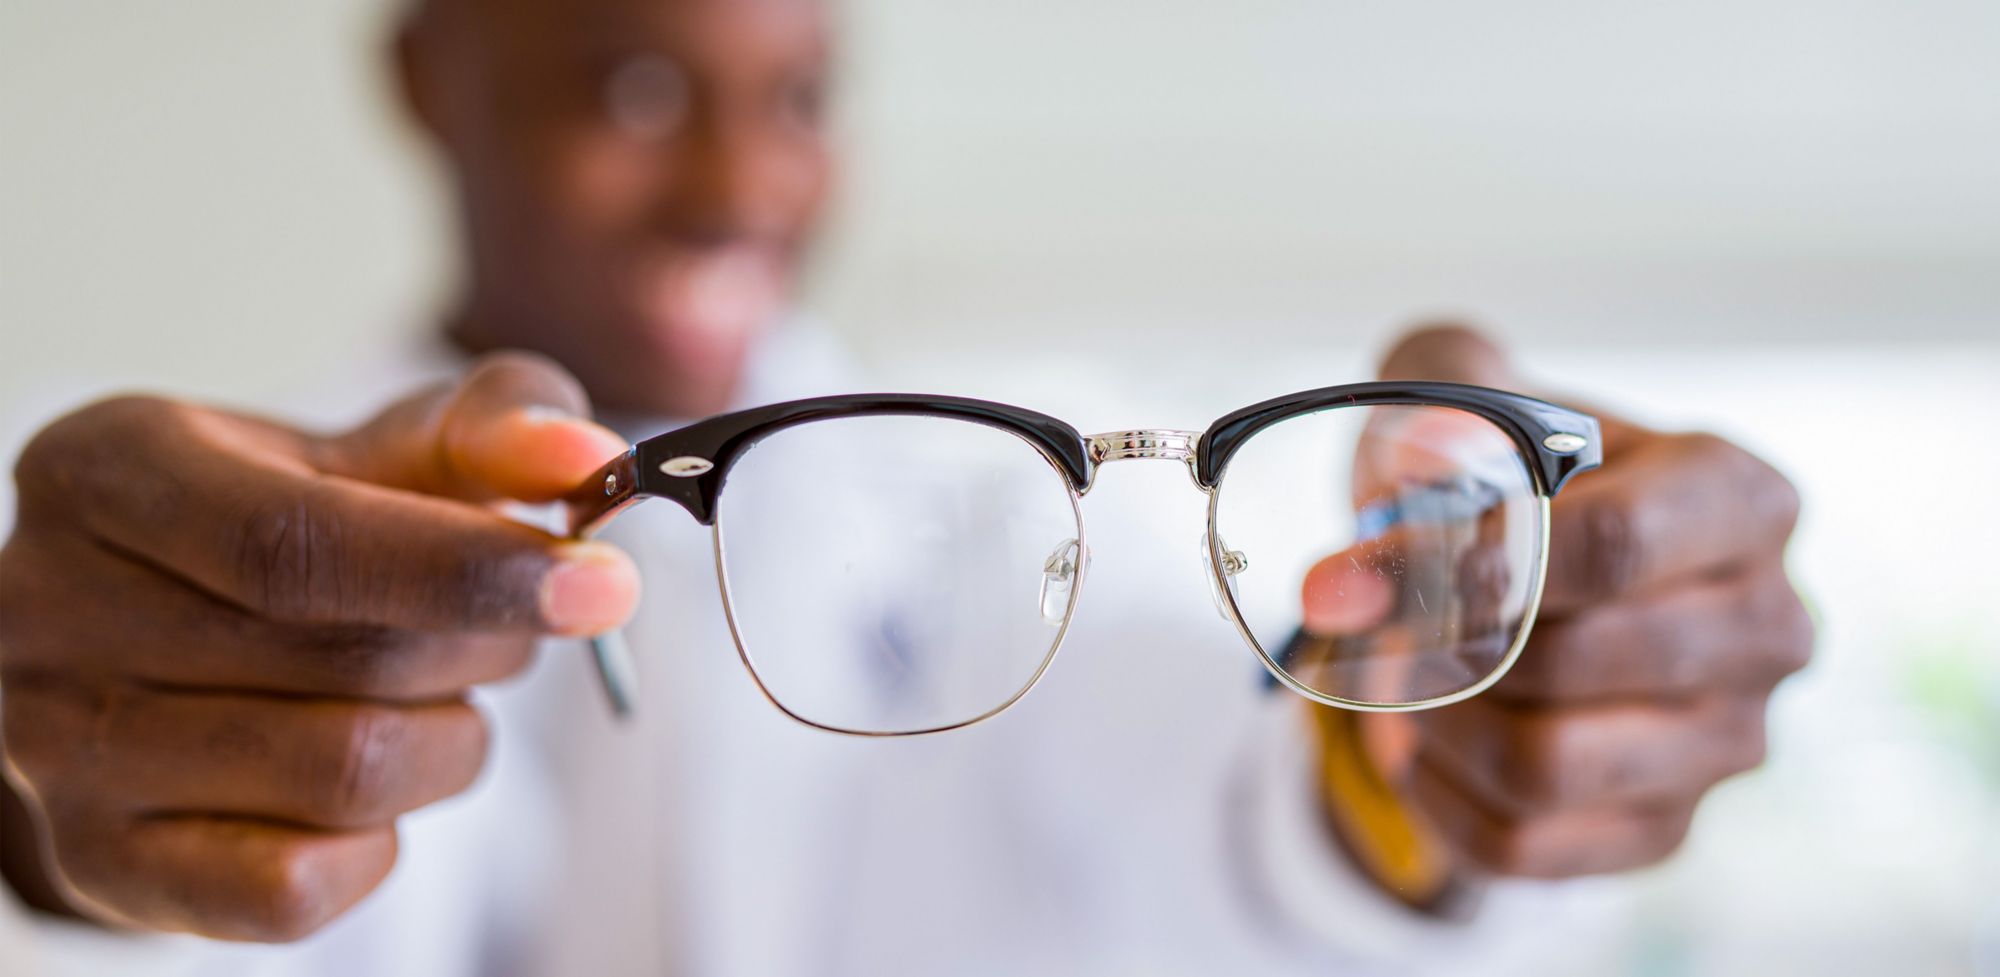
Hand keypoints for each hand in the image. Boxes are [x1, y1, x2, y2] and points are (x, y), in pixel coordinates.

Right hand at [0, 353, 639, 940]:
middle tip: (505, 625)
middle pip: (347, 659)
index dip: (466, 569)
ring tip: (439, 696)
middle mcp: (53, 608)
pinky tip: (378, 783)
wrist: (185, 630)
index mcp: (114, 471)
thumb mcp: (402, 443)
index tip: (602, 584)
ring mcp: (62, 749)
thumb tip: (583, 460)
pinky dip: (383, 841)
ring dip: (450, 740)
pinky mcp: (105, 864)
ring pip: (344, 774)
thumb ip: (502, 428)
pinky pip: (299, 885)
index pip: (297, 543)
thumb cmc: (318, 518)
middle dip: (480, 647)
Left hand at [1322, 326, 1811, 885]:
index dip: (1482, 566)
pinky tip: (1419, 741)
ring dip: (1434, 722)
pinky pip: (1520, 845)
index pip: (1614, 545)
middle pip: (1569, 661)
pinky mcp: (1668, 827)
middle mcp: (1767, 625)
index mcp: (1739, 498)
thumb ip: (1427, 428)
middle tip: (1386, 622)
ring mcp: (1729, 739)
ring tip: (1403, 674)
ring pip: (1543, 765)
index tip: (1382, 569)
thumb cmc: (1497, 472)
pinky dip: (1435, 796)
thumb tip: (1389, 513)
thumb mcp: (1458, 407)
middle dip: (1443, 646)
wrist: (1512, 567)